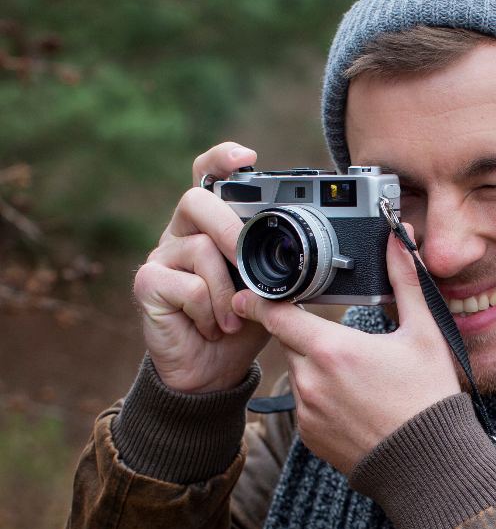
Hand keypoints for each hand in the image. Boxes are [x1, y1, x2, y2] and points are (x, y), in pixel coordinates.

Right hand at [133, 143, 270, 392]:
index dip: (222, 159)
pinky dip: (211, 311)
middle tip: (248, 264)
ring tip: (235, 320)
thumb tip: (315, 258)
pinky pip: (189, 286)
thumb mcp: (271, 290)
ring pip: (200, 250)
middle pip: (196, 201)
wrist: (212, 372)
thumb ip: (280, 267)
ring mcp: (161, 256)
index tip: (247, 156)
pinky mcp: (147, 284)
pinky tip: (213, 328)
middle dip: (230, 229)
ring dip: (229, 293)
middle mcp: (181, 233)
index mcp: (211, 226)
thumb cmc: (242, 325)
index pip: (208, 177)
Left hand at [232, 224, 460, 473]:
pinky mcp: (309, 436)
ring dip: (314, 367)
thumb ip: (406, 279)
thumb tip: (402, 237)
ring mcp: (306, 411)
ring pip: (297, 373)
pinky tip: (353, 403)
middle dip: (308, 335)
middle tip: (345, 342)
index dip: (259, 300)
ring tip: (357, 377)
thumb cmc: (428, 397)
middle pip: (290, 342)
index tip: (250, 292)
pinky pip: (303, 404)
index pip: (275, 314)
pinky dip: (319, 397)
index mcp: (333, 349)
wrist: (428, 463)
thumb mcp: (425, 332)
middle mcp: (310, 380)